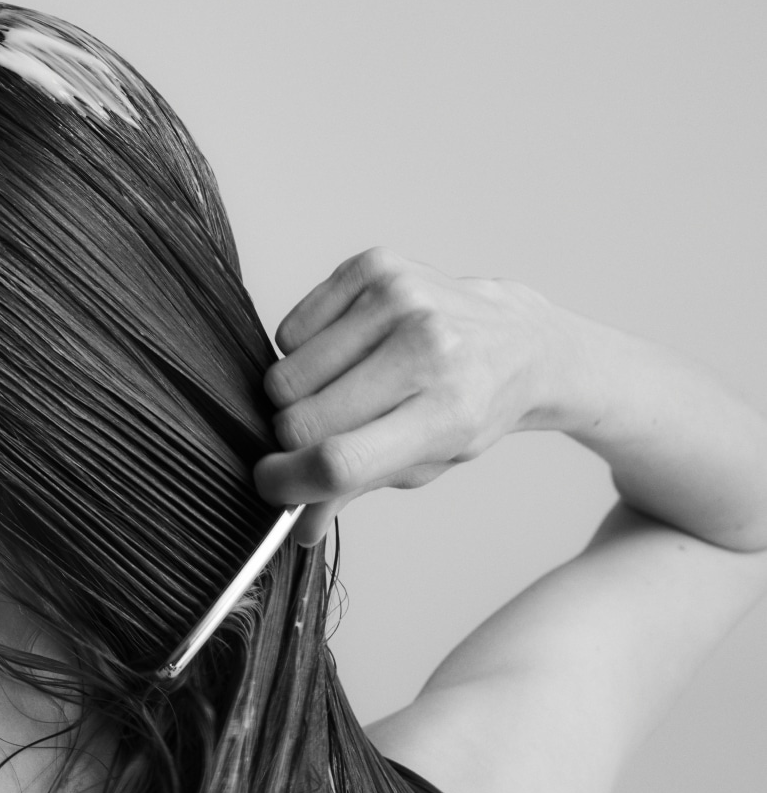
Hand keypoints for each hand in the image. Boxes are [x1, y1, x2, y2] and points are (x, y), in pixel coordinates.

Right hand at [254, 247, 560, 542]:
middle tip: (324, 431)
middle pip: (300, 418)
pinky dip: (303, 351)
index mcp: (448, 413)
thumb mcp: (430, 462)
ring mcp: (399, 300)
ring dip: (299, 393)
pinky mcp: (373, 267)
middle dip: (295, 437)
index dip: (288, 480)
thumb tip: (295, 525)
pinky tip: (345, 352)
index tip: (270, 483)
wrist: (522, 340)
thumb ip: (356, 489)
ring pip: (286, 374)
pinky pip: (289, 330)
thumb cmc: (472, 406)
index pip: (340, 459)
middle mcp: (427, 347)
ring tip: (342, 388)